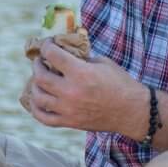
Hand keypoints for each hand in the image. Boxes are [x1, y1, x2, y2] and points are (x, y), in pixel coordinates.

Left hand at [25, 40, 146, 134]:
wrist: (132, 111)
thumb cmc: (121, 83)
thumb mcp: (102, 63)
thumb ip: (81, 59)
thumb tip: (64, 53)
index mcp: (80, 73)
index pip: (52, 55)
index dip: (46, 46)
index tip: (48, 44)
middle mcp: (71, 91)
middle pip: (40, 76)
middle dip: (37, 65)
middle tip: (40, 61)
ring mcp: (68, 109)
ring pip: (38, 97)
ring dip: (35, 85)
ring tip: (38, 79)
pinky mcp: (69, 122)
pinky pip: (44, 118)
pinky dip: (36, 108)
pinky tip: (37, 100)